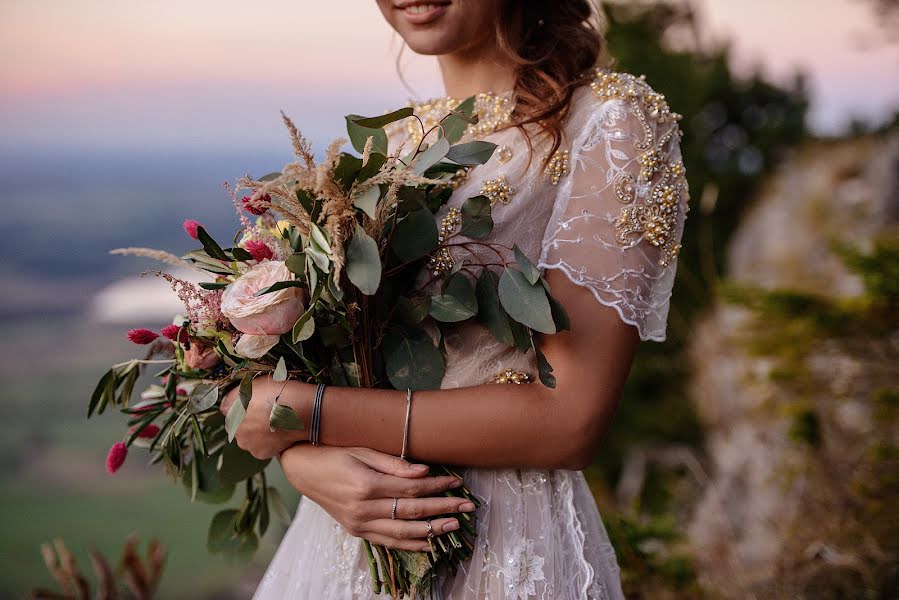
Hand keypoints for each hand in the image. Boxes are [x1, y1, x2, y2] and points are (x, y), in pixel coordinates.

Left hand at [220, 374, 306, 458]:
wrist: (303, 411)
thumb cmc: (283, 393)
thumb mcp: (257, 382)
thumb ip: (239, 392)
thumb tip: (230, 402)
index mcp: (229, 408)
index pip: (228, 408)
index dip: (242, 404)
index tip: (254, 403)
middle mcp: (233, 427)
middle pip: (237, 424)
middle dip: (248, 420)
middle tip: (266, 413)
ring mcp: (246, 442)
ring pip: (248, 437)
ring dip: (256, 432)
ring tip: (273, 423)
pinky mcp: (259, 453)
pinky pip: (259, 447)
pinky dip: (266, 442)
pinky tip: (277, 432)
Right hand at [280, 444, 475, 551]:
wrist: (302, 470)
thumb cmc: (333, 453)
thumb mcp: (362, 450)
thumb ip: (394, 463)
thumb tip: (425, 471)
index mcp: (366, 484)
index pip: (411, 488)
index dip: (437, 486)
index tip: (457, 482)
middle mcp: (363, 508)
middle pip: (412, 511)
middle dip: (442, 509)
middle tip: (466, 507)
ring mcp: (359, 523)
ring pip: (403, 532)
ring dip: (432, 530)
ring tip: (454, 526)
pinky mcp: (356, 531)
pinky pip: (388, 541)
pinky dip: (410, 544)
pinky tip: (429, 543)